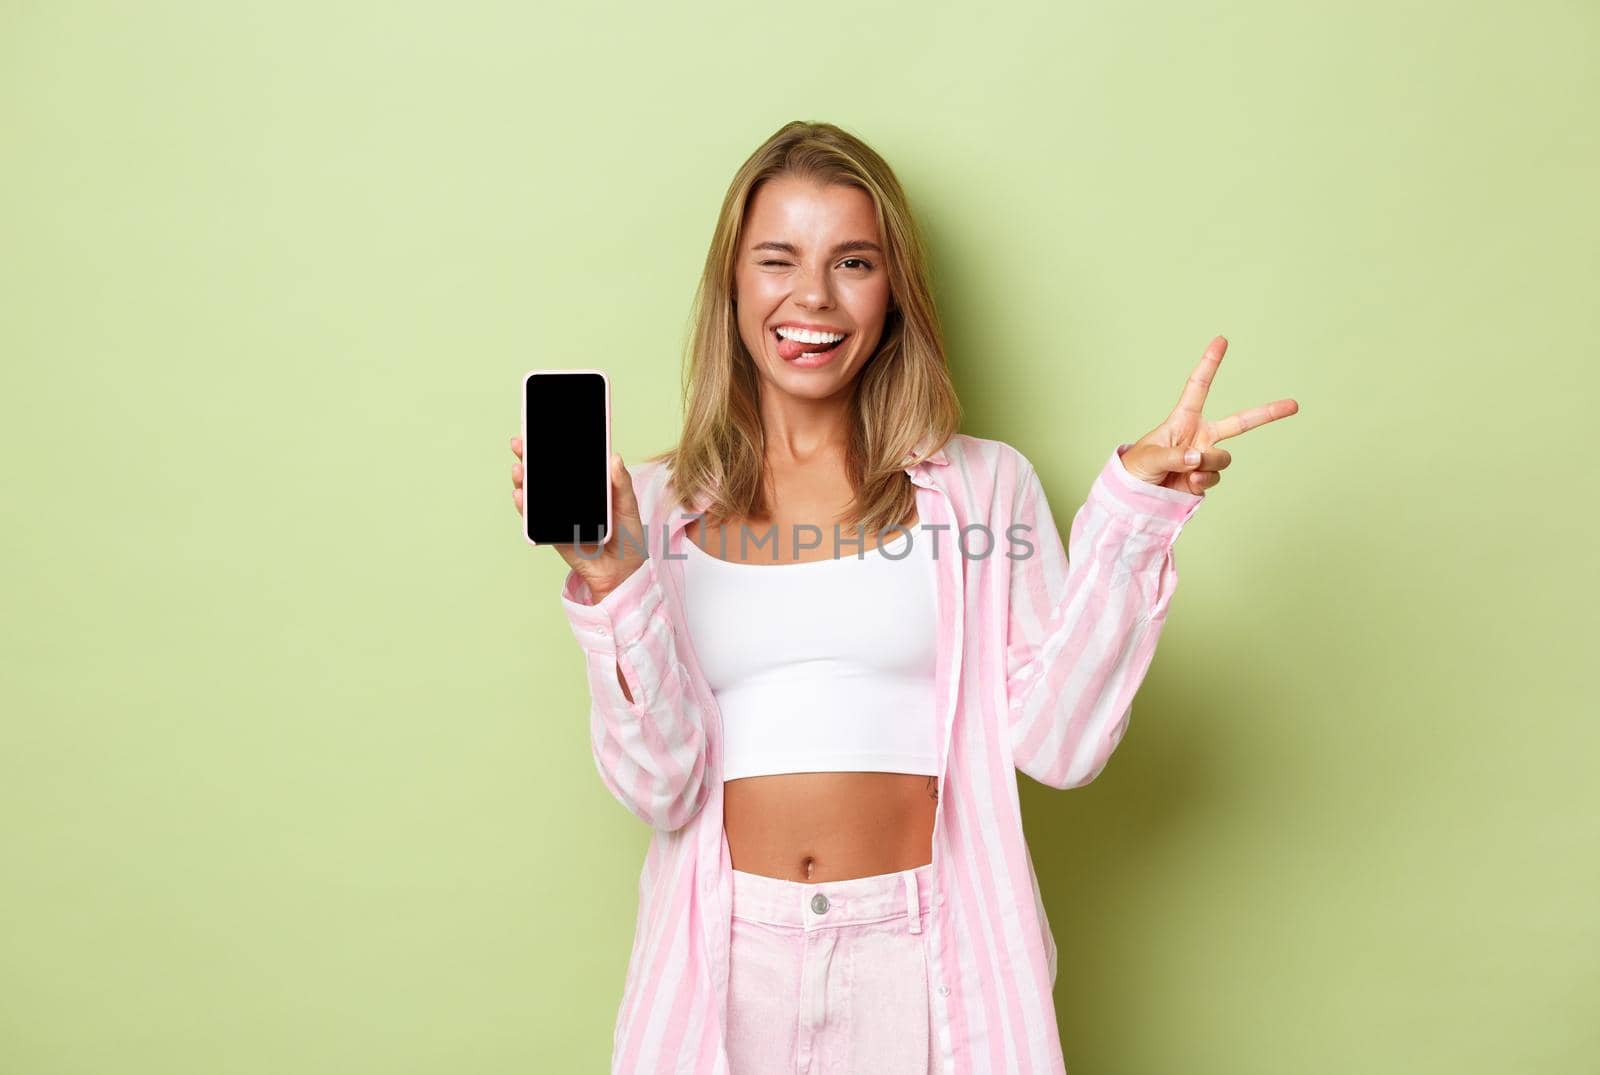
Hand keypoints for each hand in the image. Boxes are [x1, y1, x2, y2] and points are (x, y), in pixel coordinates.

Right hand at [510, 435, 648, 598]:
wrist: (622, 573)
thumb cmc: (629, 538)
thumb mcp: (629, 507)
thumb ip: (621, 484)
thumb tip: (614, 458)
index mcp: (589, 486)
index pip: (568, 462)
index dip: (554, 446)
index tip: (541, 430)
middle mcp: (571, 497)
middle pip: (546, 474)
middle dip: (530, 457)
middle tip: (520, 444)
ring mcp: (559, 514)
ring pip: (535, 493)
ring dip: (524, 479)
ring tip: (520, 469)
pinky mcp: (552, 532)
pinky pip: (534, 518)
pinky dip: (524, 507)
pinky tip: (520, 495)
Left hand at [1119, 335, 1298, 494]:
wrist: (1135, 495)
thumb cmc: (1136, 468)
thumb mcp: (1150, 457)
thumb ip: (1175, 456)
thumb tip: (1198, 458)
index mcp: (1183, 420)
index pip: (1199, 387)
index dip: (1210, 364)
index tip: (1221, 340)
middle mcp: (1200, 436)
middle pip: (1239, 423)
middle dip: (1267, 414)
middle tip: (1294, 405)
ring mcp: (1205, 458)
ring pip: (1223, 458)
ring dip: (1208, 463)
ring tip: (1188, 470)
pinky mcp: (1205, 479)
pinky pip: (1214, 478)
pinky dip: (1203, 481)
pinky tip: (1187, 483)